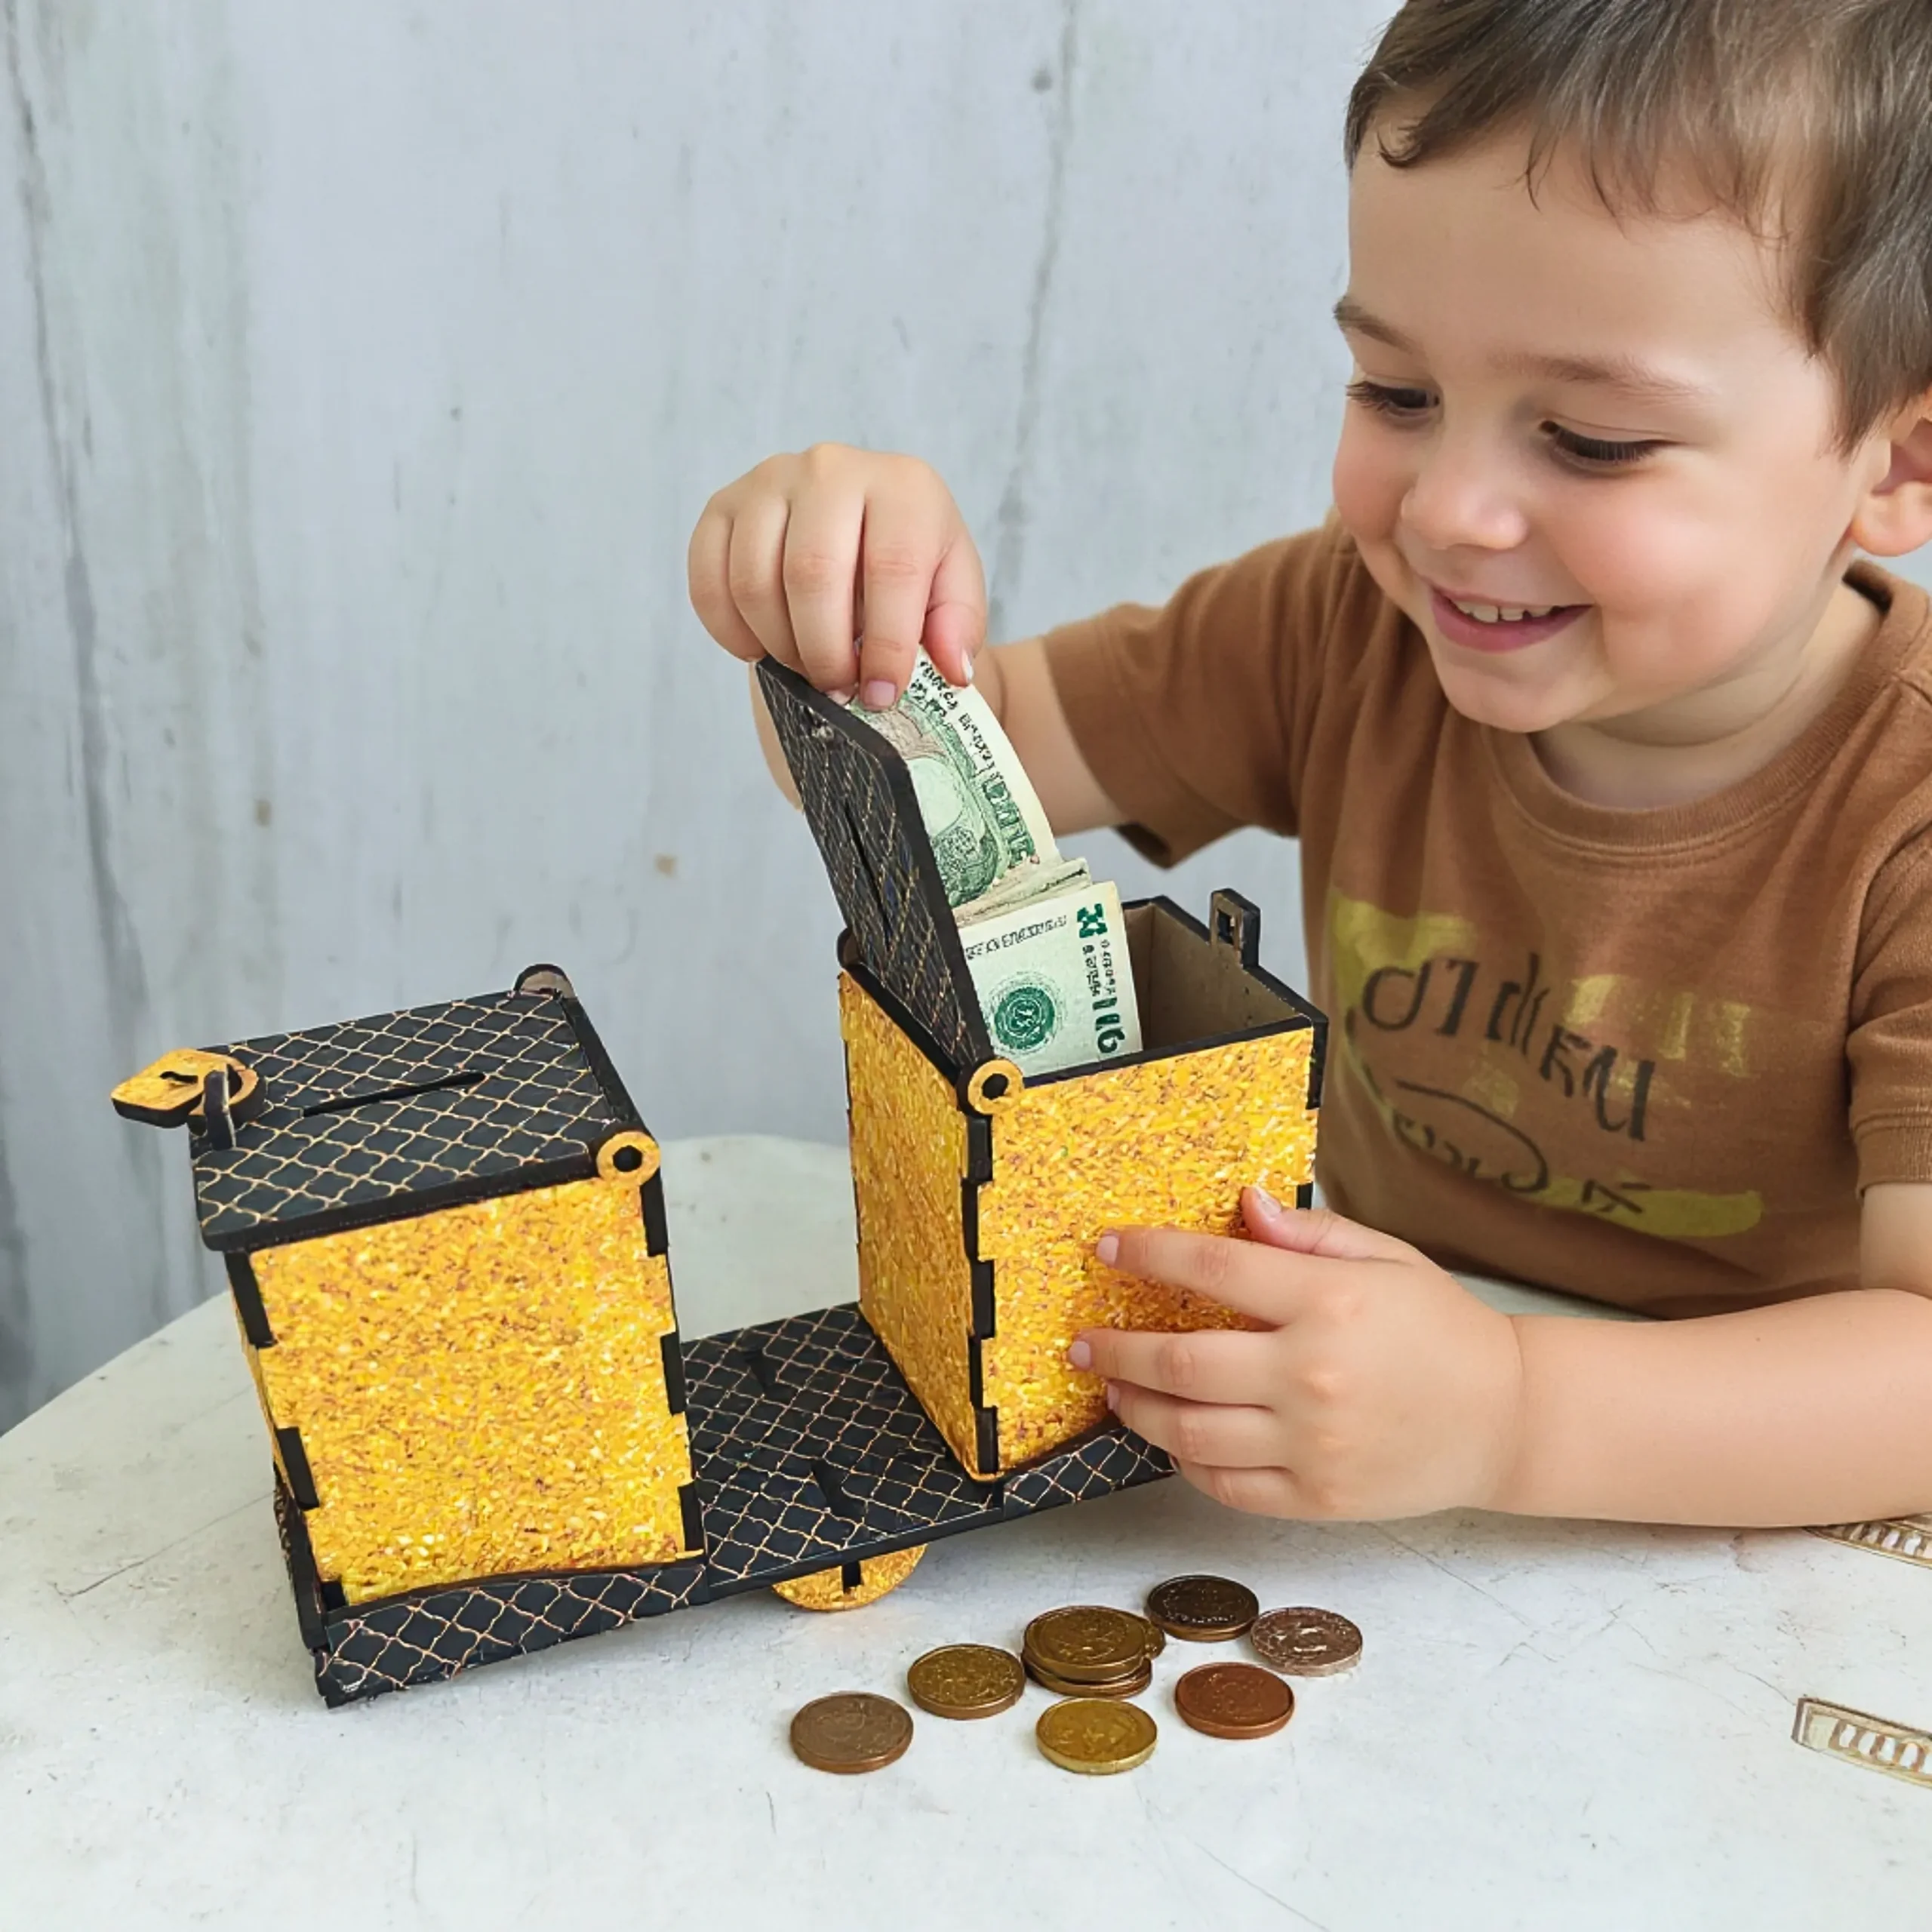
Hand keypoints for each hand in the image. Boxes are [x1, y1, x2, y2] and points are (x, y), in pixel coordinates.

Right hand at [687, 444, 985, 706]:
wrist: (859, 528)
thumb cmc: (909, 563)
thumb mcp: (952, 589)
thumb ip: (958, 627)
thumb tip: (951, 668)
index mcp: (903, 486)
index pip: (892, 568)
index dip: (886, 645)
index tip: (881, 694)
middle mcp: (832, 468)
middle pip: (813, 574)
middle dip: (825, 652)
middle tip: (838, 688)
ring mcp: (769, 480)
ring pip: (755, 581)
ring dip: (780, 645)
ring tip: (807, 666)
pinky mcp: (722, 505)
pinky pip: (709, 580)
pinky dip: (731, 631)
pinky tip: (761, 649)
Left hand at [1069, 1188, 1526, 1519]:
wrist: (1506, 1419)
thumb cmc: (1440, 1328)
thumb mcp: (1385, 1257)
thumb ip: (1307, 1234)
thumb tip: (1244, 1205)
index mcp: (1328, 1304)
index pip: (1211, 1271)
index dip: (1148, 1255)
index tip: (1107, 1248)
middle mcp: (1312, 1376)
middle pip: (1183, 1363)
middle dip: (1117, 1348)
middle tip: (1082, 1339)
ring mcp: (1312, 1446)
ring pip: (1190, 1431)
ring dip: (1137, 1407)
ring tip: (1113, 1386)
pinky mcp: (1316, 1498)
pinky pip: (1226, 1484)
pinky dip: (1185, 1461)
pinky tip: (1171, 1436)